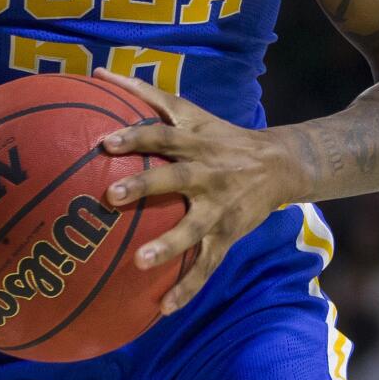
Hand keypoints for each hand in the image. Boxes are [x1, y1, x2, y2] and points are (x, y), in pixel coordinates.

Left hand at [94, 68, 290, 315]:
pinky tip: (161, 309)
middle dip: (145, 185)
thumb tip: (97, 70)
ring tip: (139, 262)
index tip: (105, 142)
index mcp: (196, 141)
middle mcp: (208, 172)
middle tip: (111, 196)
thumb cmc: (218, 134)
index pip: (163, 133)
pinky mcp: (228, 236)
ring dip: (168, 245)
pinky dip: (186, 288)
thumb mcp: (190, 110)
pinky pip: (206, 265)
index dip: (136, 136)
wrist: (280, 165)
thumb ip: (143, 92)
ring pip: (194, 228)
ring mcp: (219, 207)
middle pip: (176, 178)